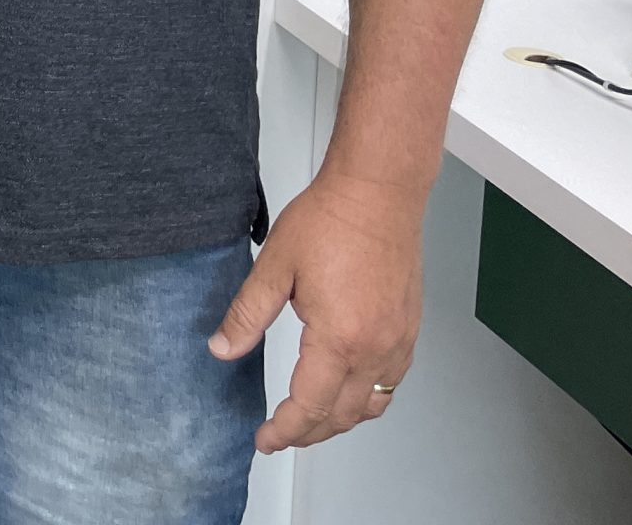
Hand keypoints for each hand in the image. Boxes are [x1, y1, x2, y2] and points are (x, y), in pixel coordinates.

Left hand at [207, 171, 424, 452]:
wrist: (378, 192)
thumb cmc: (331, 220)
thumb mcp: (274, 267)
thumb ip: (247, 315)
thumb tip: (222, 349)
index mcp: (339, 339)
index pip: (310, 406)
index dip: (285, 430)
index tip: (265, 439)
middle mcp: (376, 348)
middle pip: (343, 415)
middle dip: (309, 433)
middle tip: (280, 434)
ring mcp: (398, 340)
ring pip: (373, 405)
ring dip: (340, 420)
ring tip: (310, 420)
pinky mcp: (409, 328)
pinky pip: (392, 381)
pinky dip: (368, 399)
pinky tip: (349, 390)